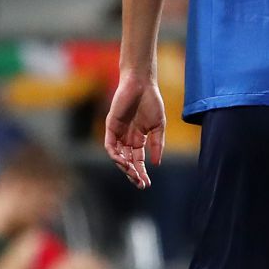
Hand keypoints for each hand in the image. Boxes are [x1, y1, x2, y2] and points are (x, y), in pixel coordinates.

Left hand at [103, 70, 166, 188]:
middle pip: (128, 161)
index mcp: (139, 139)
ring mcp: (118, 133)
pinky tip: (124, 161)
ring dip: (124, 167)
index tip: (147, 184)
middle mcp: (126, 139)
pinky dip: (115, 155)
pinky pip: (110, 146)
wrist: (142, 85)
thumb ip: (157, 145)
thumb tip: (156, 163)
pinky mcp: (111, 127)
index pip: (138, 160)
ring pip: (118, 156)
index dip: (142, 172)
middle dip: (133, 174)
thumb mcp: (158, 126)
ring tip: (133, 173)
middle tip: (140, 184)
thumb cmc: (151, 102)